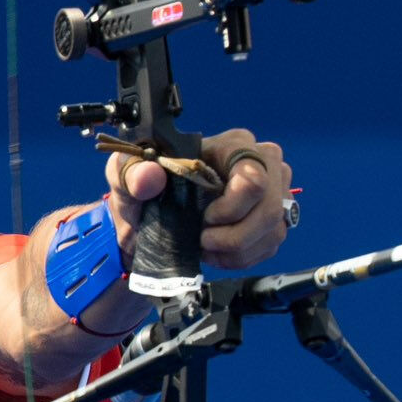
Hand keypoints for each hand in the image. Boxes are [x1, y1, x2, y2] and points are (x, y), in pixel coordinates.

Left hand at [103, 128, 292, 270]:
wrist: (147, 222)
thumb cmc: (143, 193)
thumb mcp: (127, 178)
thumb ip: (132, 172)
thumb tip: (150, 175)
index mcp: (233, 144)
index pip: (253, 177)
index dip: (230, 208)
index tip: (204, 218)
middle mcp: (263, 162)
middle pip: (270, 207)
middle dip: (235, 235)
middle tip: (204, 239)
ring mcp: (273, 191)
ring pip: (273, 229)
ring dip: (238, 249)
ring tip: (207, 246)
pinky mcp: (273, 218)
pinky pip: (271, 244)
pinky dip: (243, 257)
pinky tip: (218, 253)